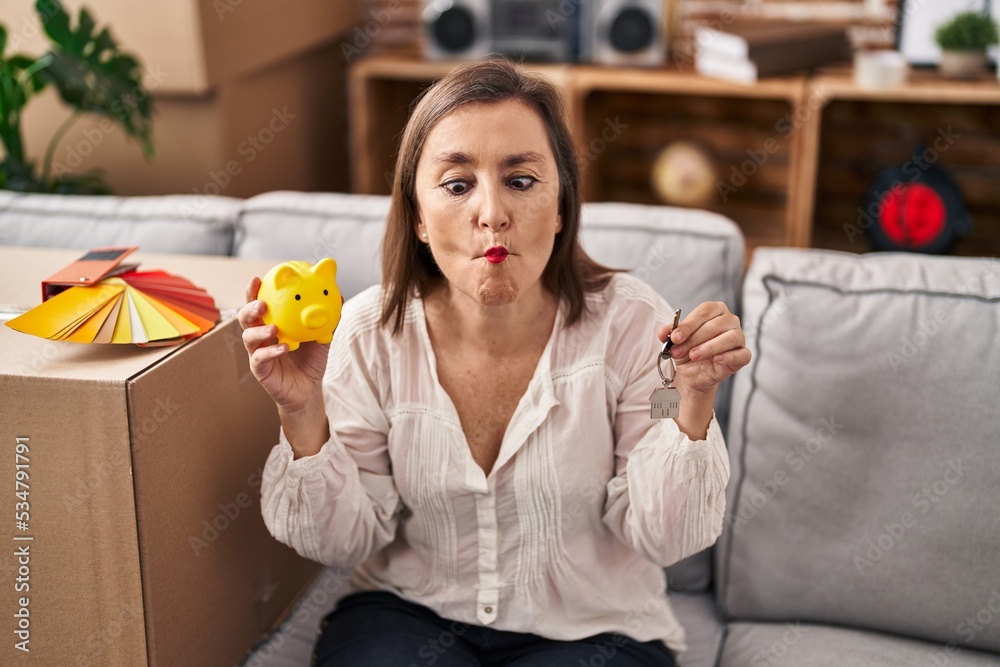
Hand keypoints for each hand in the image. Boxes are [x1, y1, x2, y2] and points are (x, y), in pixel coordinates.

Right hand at [237, 276, 331, 415]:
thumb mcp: (321, 337)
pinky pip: (260, 358)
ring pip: (249, 337)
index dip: (254, 291)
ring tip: (274, 328)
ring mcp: (257, 353)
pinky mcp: (260, 369)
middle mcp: (261, 336)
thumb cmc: (311, 361)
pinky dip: (270, 351)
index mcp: (271, 324)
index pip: (258, 304)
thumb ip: (327, 319)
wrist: (309, 389)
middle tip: (262, 303)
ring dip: (259, 330)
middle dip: (249, 307)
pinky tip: (283, 348)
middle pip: (246, 318)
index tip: (257, 279)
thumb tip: (339, 295)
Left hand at [657, 301, 750, 396]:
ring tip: (694, 355)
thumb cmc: (687, 350)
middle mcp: (729, 320)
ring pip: (730, 337)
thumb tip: (663, 332)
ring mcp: (739, 337)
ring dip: (709, 347)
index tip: (675, 337)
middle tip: (678, 351)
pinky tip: (716, 359)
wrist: (692, 373)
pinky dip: (729, 356)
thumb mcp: (675, 341)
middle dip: (694, 339)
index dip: (688, 325)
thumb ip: (669, 334)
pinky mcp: (743, 355)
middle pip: (715, 325)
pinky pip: (742, 354)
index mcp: (715, 310)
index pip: (704, 312)